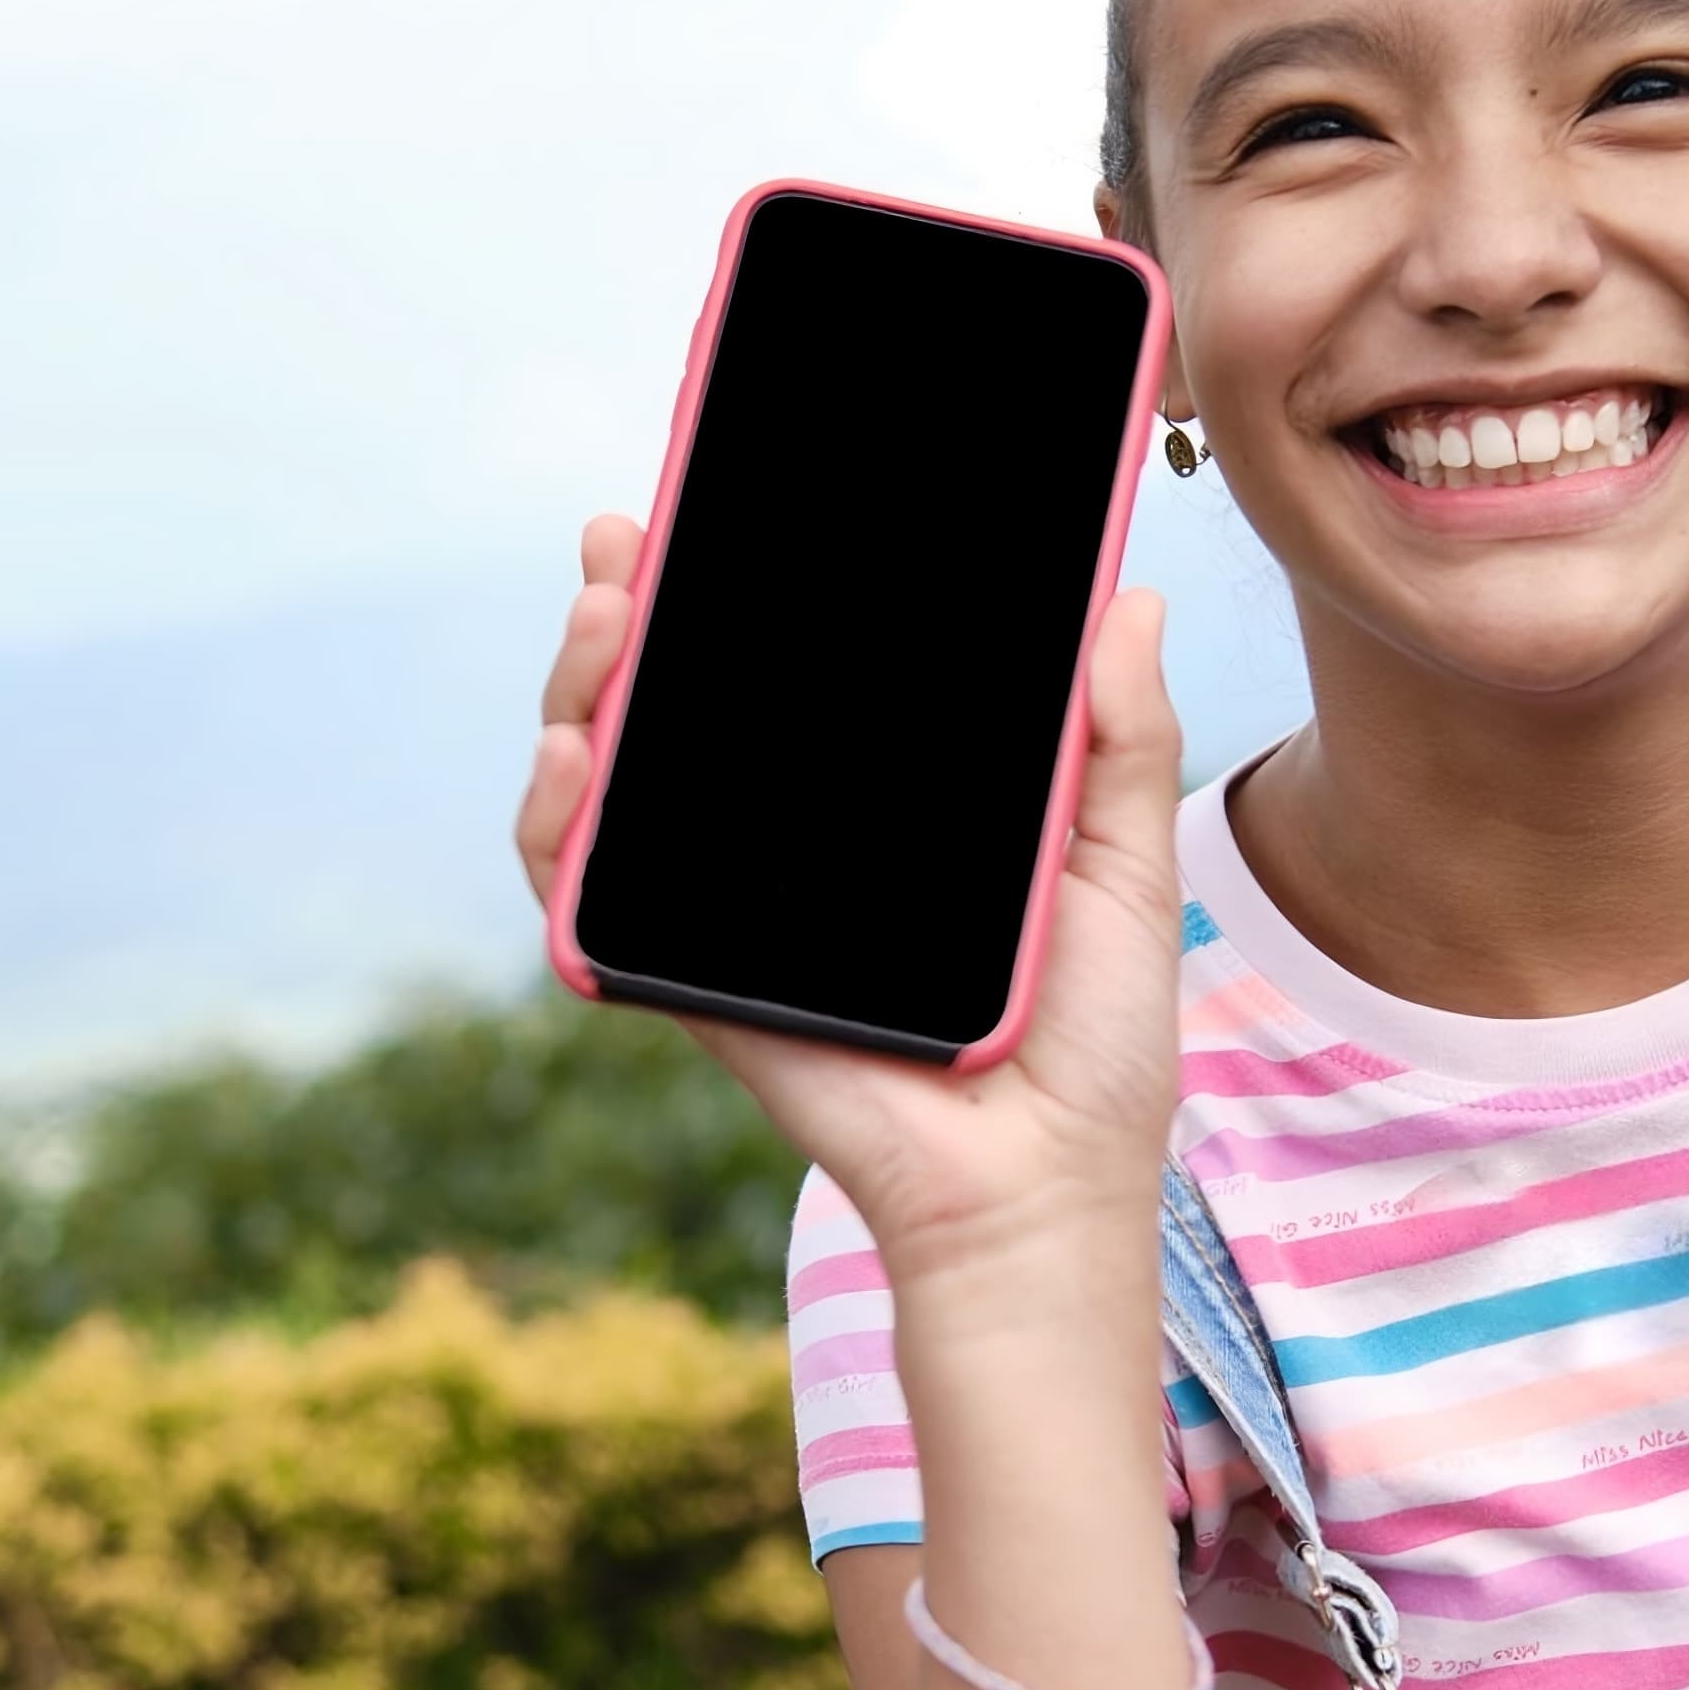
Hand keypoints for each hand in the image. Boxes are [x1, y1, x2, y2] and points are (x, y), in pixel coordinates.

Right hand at [513, 515, 1187, 1346]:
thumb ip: (1118, 738)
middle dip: (635, 614)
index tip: (724, 498)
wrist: (1044, 1191)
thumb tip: (1130, 597)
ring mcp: (734, 907)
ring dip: (582, 689)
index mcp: (888, 804)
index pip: (798, 674)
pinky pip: (590, 896)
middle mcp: (795, 845)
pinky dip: (557, 827)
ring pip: (617, 779)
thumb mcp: (1120, 863)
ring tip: (604, 617)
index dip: (748, 589)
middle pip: (682, 707)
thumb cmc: (1093, 1042)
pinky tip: (573, 757)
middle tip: (628, 540)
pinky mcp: (695, 977)